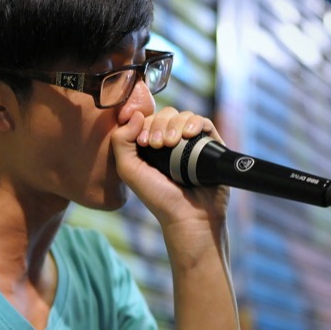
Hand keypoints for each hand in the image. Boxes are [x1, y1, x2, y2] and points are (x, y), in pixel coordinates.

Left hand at [111, 107, 229, 227]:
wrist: (189, 216)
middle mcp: (170, 141)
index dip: (144, 123)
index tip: (143, 143)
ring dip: (176, 124)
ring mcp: (191, 142)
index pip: (147, 118)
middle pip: (165, 114)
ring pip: (183, 116)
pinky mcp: (210, 145)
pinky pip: (203, 122)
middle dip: (160, 125)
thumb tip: (136, 114)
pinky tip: (189, 134)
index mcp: (150, 145)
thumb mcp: (129, 170)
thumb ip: (120, 141)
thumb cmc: (158, 197)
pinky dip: (195, 123)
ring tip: (173, 143)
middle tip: (159, 145)